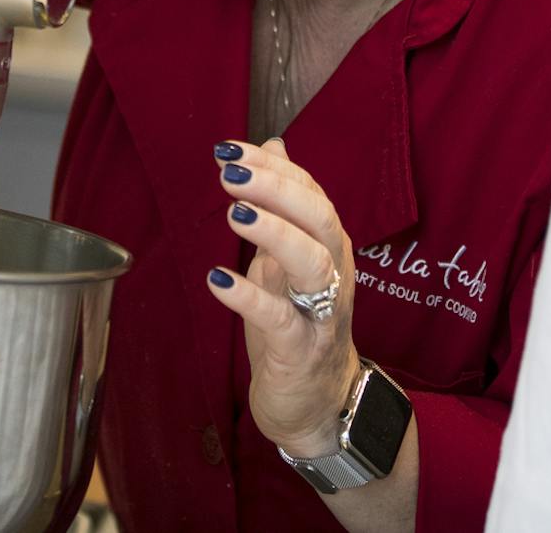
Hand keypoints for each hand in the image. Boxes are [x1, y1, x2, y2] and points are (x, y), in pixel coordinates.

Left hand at [207, 136, 363, 457]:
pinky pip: (281, 319)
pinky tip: (216, 280)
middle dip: (276, 188)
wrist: (318, 405)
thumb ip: (283, 206)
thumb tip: (274, 145)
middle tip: (229, 173)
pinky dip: (249, 297)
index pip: (309, 192)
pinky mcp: (301, 350)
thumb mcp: (287, 259)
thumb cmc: (300, 325)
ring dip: (273, 232)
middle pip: (318, 217)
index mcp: (329, 245)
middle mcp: (334, 272)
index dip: (272, 168)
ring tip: (233, 212)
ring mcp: (322, 312)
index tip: (230, 149)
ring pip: (311, 262)